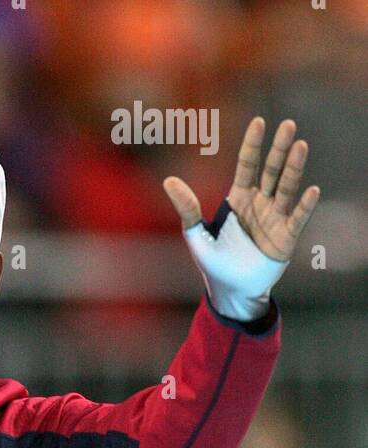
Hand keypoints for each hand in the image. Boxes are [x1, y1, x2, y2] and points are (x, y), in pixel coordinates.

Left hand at [164, 117, 319, 260]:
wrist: (230, 291)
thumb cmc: (213, 263)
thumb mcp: (195, 235)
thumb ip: (186, 208)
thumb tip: (168, 181)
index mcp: (239, 198)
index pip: (248, 164)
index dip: (253, 145)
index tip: (260, 122)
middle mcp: (260, 203)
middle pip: (271, 170)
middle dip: (279, 148)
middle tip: (289, 125)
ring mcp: (275, 218)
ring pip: (286, 187)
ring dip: (294, 168)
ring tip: (301, 146)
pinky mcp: (286, 237)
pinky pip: (297, 218)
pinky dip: (304, 205)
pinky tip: (311, 190)